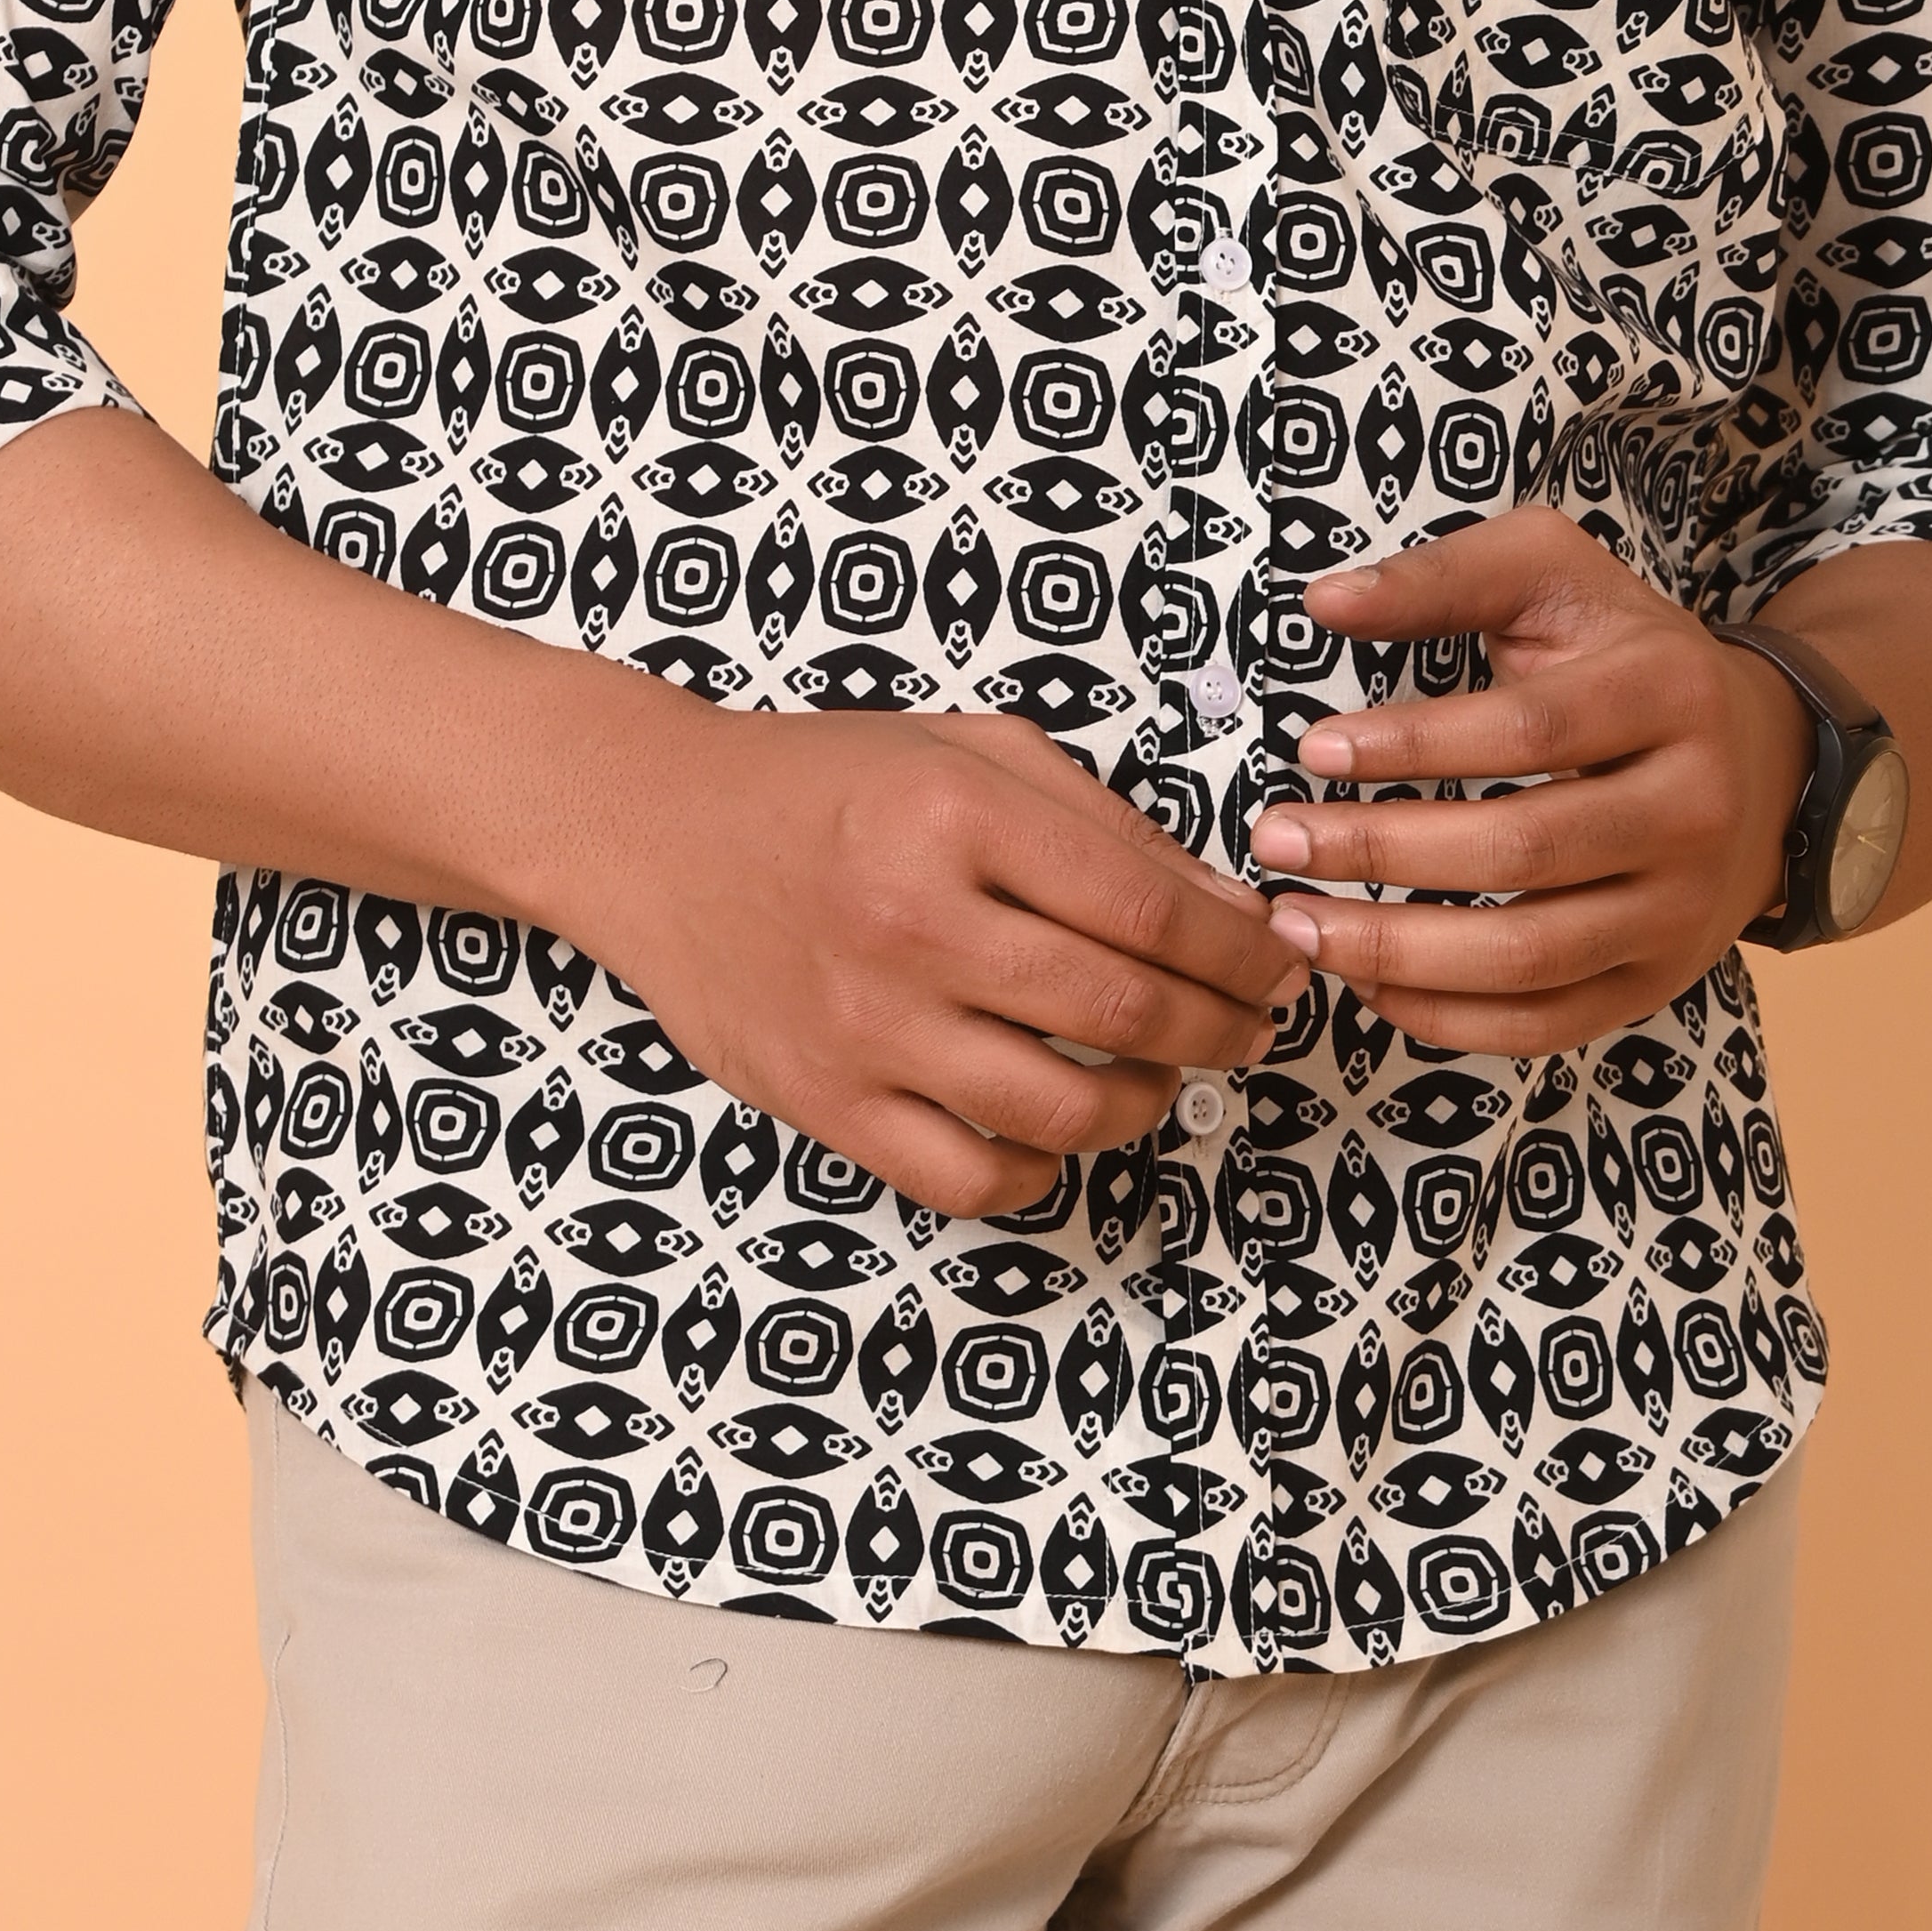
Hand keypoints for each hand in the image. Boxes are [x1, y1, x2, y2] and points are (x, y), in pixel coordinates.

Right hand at [582, 705, 1296, 1221]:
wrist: (653, 831)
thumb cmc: (825, 783)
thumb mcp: (969, 751)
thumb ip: (1100, 823)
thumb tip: (1225, 911)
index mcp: (956, 816)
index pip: (1149, 907)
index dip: (1241, 951)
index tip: (1278, 962)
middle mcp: (913, 924)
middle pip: (1124, 1013)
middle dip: (1224, 1029)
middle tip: (1253, 1026)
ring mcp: (866, 1026)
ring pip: (1062, 1112)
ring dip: (1151, 1103)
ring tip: (1165, 1073)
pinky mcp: (826, 1102)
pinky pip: (969, 1180)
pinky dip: (1039, 1171)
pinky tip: (1057, 1128)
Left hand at [1249, 514, 1808, 1055]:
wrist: (1759, 758)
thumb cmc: (1623, 655)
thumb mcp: (1553, 574)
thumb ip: (1445, 576)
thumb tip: (1325, 602)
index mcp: (1668, 693)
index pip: (1531, 730)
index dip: (1415, 744)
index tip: (1314, 748)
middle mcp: (1691, 809)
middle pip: (1522, 851)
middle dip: (1381, 852)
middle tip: (1277, 844)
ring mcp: (1681, 909)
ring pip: (1530, 955)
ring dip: (1396, 950)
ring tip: (1297, 926)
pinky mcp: (1657, 980)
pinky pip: (1545, 1023)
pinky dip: (1446, 1016)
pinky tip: (1367, 981)